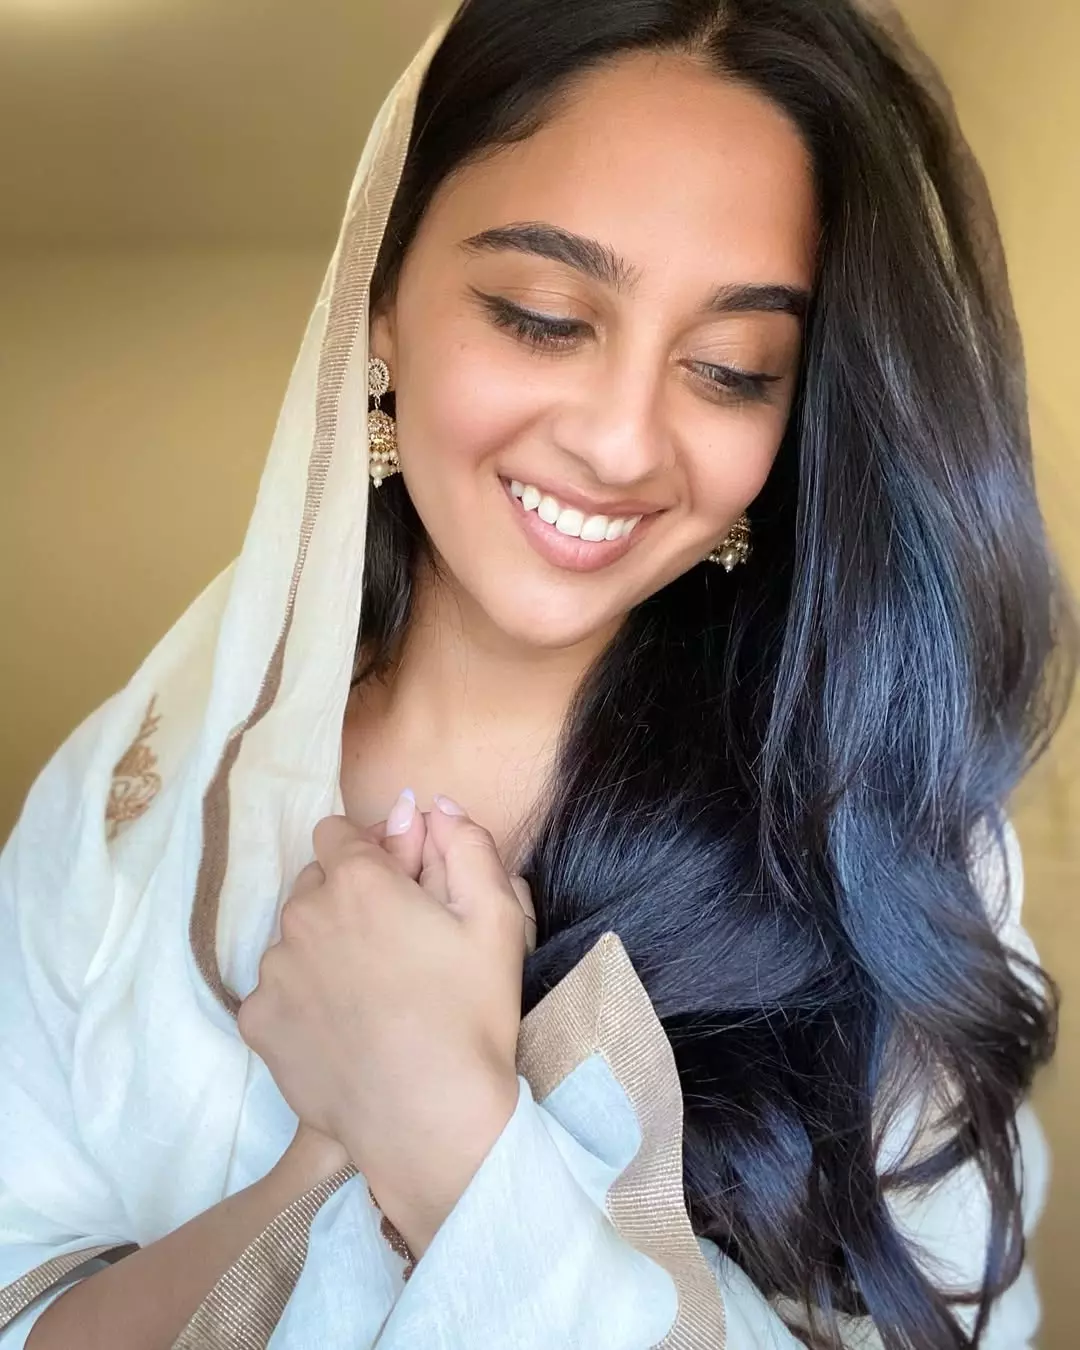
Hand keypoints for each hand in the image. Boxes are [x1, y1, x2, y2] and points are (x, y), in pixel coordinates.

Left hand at [237, 793, 534, 1253]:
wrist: (430, 1119)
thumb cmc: (471, 1014)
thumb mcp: (496, 919)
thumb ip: (467, 846)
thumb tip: (437, 806)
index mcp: (359, 880)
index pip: (339, 832)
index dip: (372, 853)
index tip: (400, 888)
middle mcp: (302, 914)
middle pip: (315, 883)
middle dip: (347, 899)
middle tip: (394, 947)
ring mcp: (273, 971)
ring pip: (293, 938)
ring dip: (323, 949)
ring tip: (371, 996)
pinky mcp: (257, 1023)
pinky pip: (275, 992)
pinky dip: (300, 1001)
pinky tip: (342, 1030)